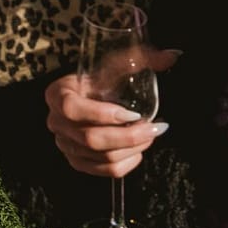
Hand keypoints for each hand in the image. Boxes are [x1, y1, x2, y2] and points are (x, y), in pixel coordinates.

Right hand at [43, 51, 177, 177]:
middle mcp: (56, 122)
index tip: (133, 114)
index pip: (73, 109)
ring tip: (150, 135)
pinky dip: (128, 163)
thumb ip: (138, 59)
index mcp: (57, 95)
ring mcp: (65, 145)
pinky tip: (138, 150)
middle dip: (128, 137)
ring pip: (102, 157)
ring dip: (132, 149)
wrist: (84, 99)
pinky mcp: (77, 161)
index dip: (103, 115)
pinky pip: (105, 171)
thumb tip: (171, 56)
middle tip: (154, 128)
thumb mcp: (111, 67)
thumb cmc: (98, 82)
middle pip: (91, 139)